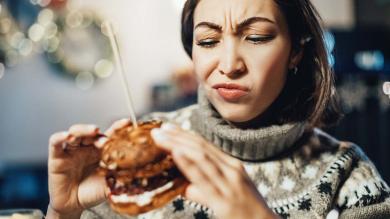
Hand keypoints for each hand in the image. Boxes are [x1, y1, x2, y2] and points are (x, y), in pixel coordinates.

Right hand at [47, 119, 130, 217]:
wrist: (74, 205)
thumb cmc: (93, 192)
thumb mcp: (110, 184)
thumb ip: (120, 177)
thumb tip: (136, 174)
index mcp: (102, 151)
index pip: (110, 135)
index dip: (118, 127)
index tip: (128, 123)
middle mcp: (87, 147)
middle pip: (92, 132)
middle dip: (98, 133)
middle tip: (104, 138)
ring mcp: (72, 150)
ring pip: (75, 132)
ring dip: (83, 129)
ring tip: (91, 132)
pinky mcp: (57, 156)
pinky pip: (56, 142)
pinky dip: (60, 137)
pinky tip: (66, 136)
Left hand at [151, 124, 279, 218]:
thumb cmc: (247, 212)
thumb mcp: (228, 193)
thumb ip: (204, 188)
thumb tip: (182, 185)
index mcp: (232, 166)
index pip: (204, 145)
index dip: (184, 135)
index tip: (167, 128)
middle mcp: (231, 170)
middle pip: (200, 148)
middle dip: (177, 137)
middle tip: (157, 130)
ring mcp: (229, 184)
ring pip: (201, 158)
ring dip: (178, 145)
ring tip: (160, 138)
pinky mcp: (224, 201)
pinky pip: (204, 180)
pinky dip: (189, 164)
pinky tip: (176, 153)